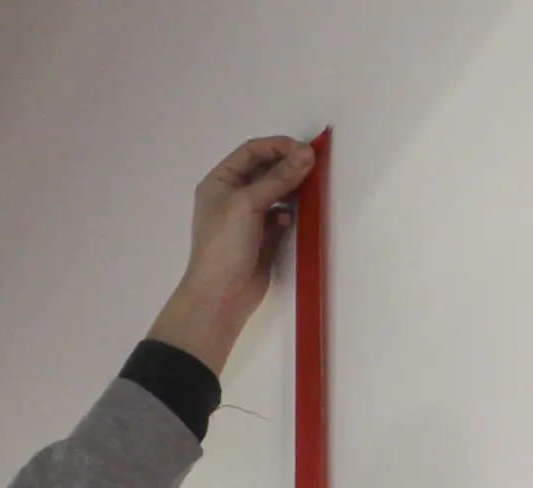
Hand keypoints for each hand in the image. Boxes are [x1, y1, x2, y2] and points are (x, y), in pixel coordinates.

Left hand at [148, 136, 316, 375]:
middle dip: (288, 165)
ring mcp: (246, 218)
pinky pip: (280, 215)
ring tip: (308, 188)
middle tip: (313, 167)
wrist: (220, 296)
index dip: (277, 146)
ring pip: (276, 191)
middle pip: (265, 169)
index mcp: (219, 182)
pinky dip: (288, 213)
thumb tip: (307, 154)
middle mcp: (231, 196)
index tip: (304, 150)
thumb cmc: (225, 245)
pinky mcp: (261, 237)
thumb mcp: (248, 204)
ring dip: (292, 187)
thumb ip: (278, 177)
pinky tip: (289, 221)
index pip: (251, 151)